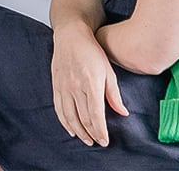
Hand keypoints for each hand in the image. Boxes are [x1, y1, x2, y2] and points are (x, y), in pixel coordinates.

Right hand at [51, 23, 127, 146]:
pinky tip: (70, 129)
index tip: (105, 141)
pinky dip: (64, 121)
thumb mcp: (108, 71)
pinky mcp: (55, 85)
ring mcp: (63, 87)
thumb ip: (114, 94)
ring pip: (69, 116)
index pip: (95, 115)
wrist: (70, 36)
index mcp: (90, 84)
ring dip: (78, 131)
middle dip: (91, 133)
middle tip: (98, 142)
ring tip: (86, 139)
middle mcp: (75, 87)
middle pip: (82, 118)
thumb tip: (123, 112)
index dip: (100, 131)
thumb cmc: (92, 51)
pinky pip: (58, 108)